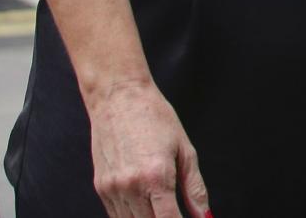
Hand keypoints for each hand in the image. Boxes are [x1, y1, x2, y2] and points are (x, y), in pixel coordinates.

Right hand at [85, 77, 210, 217]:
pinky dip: (132, 217)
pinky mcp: (101, 188)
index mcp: (156, 177)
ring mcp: (112, 189)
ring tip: (162, 209)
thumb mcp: (185, 150)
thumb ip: (194, 188)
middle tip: (176, 213)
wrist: (119, 99)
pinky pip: (116, 216)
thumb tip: (204, 216)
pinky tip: (145, 208)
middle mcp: (130, 187)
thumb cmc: (156, 119)